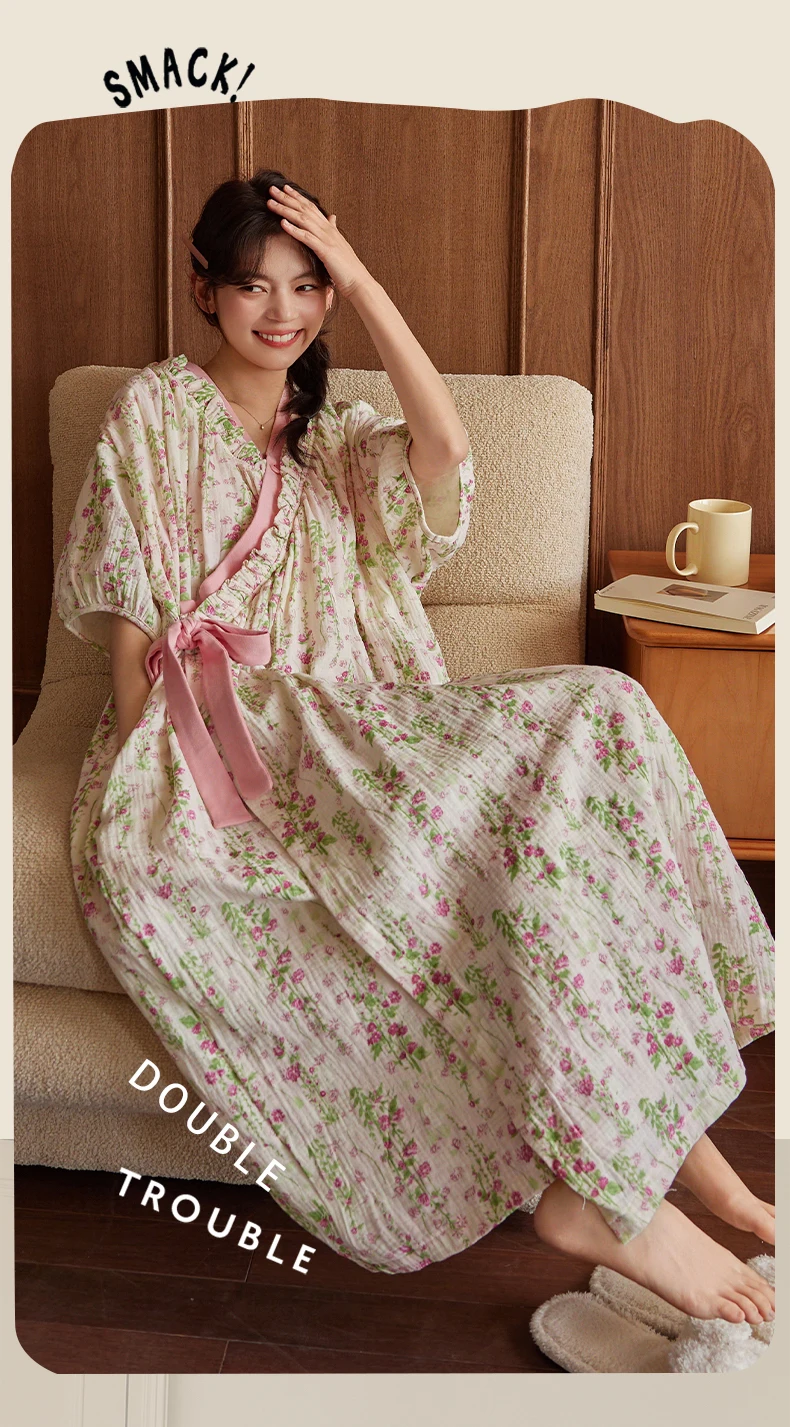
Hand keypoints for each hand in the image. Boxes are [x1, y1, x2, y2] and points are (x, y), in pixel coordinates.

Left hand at [266, 184, 371, 298]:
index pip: (311, 207)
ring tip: (271, 204)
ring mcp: (327, 239)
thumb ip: (334, 229)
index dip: (297, 197)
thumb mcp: (339, 244)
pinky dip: (294, 229)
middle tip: (272, 189)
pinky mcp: (325, 251)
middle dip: (287, 198)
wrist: (358, 281)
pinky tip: (282, 223)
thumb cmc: (347, 267)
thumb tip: (332, 217)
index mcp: (329, 228)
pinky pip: (307, 238)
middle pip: (304, 209)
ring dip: (286, 210)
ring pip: (303, 220)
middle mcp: (328, 229)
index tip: (285, 188)